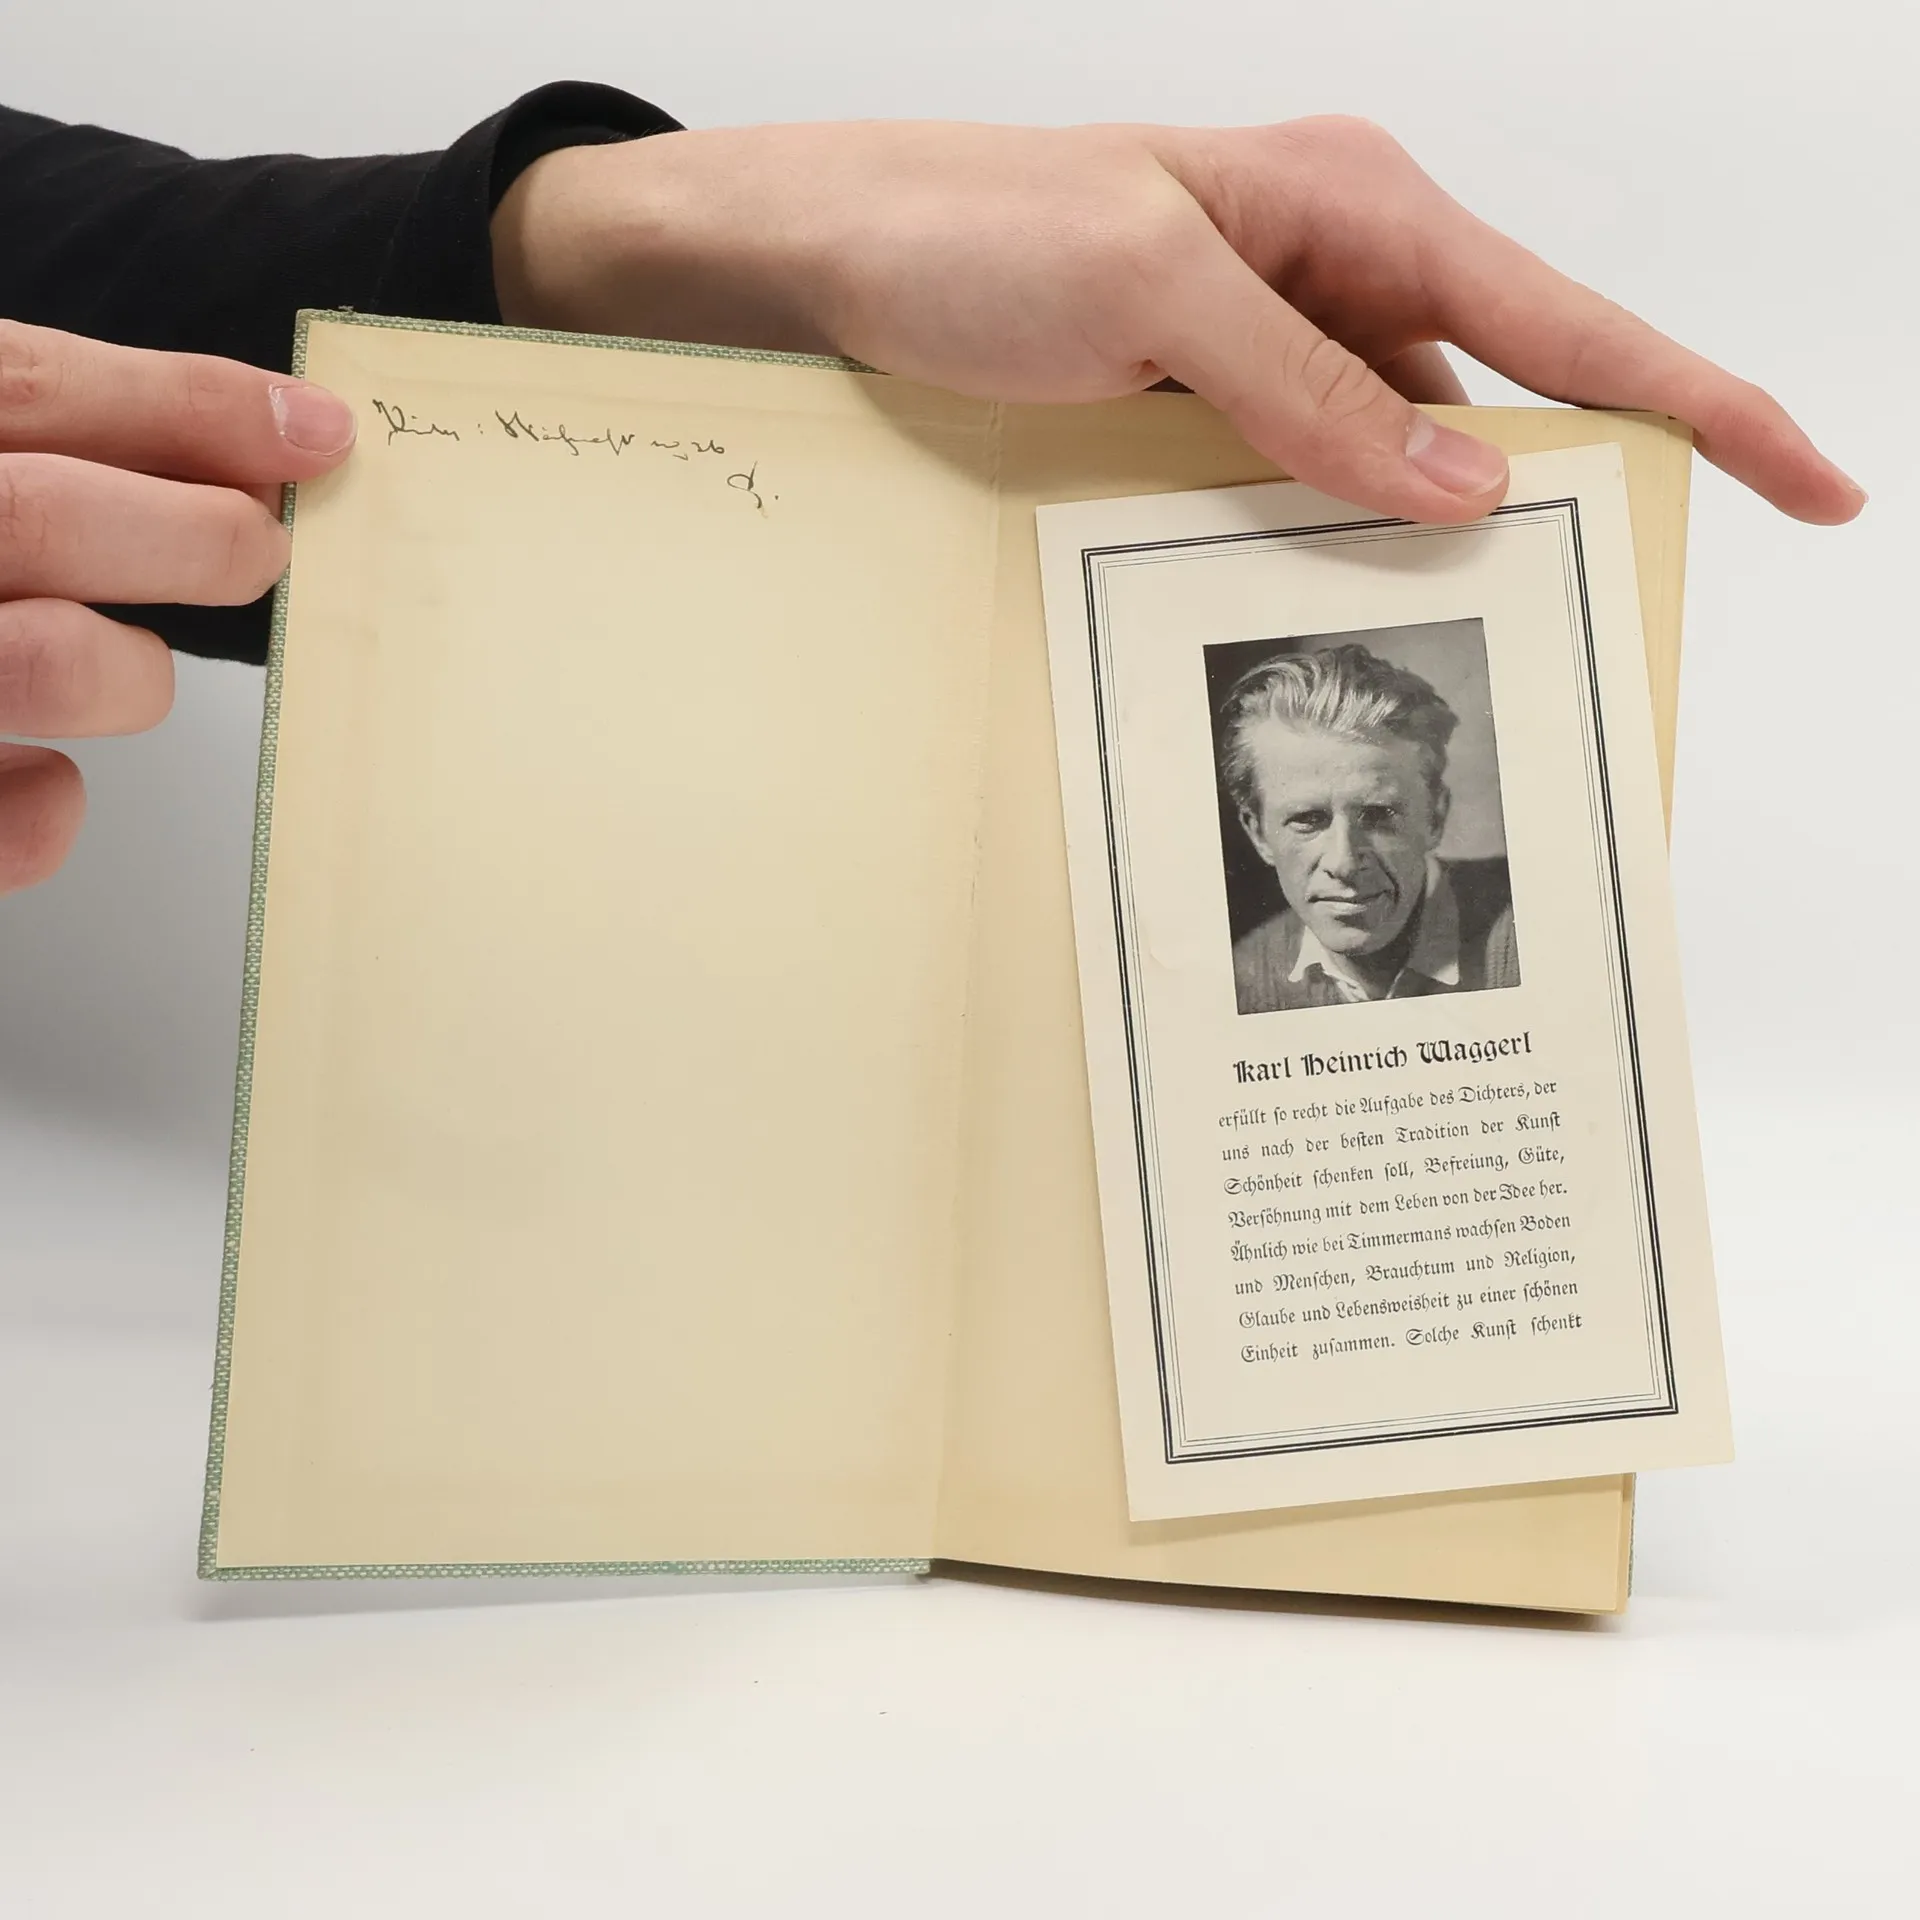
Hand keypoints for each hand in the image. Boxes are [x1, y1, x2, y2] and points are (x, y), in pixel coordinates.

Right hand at [0, 322, 355, 893]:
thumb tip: (259, 438)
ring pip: (42, 667)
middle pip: (39, 518)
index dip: (186, 408)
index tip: (316, 434)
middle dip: (191, 535)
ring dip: (122, 670)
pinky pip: (1, 822)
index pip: (26, 390)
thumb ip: (29, 424)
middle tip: (256, 548)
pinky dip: (42, 810)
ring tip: (131, 663)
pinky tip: (51, 781)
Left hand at [495, 116, 1861, 525]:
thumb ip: (1307, 391)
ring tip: (1418, 649)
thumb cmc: (961, 232)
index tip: (1812, 478)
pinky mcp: (1190, 408)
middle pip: (1487, 405)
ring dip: (1398, 550)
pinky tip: (1297, 607)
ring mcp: (1257, 349)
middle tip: (1580, 623)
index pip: (1564, 317)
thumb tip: (1461, 483)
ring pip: (1382, 468)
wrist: (808, 257)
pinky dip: (1303, 548)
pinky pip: (1289, 489)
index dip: (1696, 401)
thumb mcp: (1146, 294)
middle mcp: (1325, 273)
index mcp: (1352, 207)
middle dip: (1537, 508)